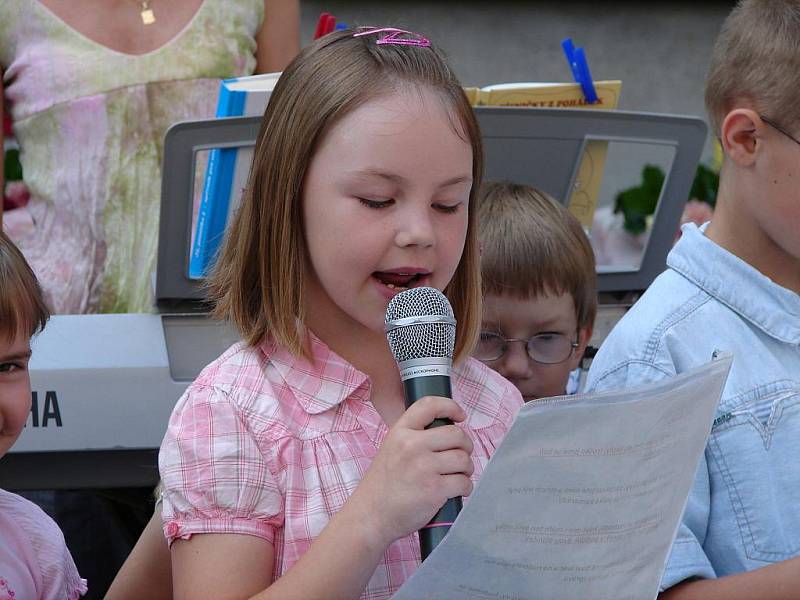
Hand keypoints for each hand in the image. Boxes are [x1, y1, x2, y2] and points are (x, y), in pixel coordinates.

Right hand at [352, 396, 473, 546]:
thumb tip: (445, 432)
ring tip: (457, 475)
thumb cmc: (382, 485)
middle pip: (456, 435)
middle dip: (465, 446)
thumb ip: (412, 437)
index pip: (429, 405)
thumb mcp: (391, 449)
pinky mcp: (434, 490)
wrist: (370, 516)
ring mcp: (424, 468)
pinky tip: (456, 491)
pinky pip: (464, 482)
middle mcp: (412, 446)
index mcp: (400, 432)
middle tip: (461, 455)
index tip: (460, 416)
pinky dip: (465, 487)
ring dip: (467, 469)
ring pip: (464, 459)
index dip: (450, 406)